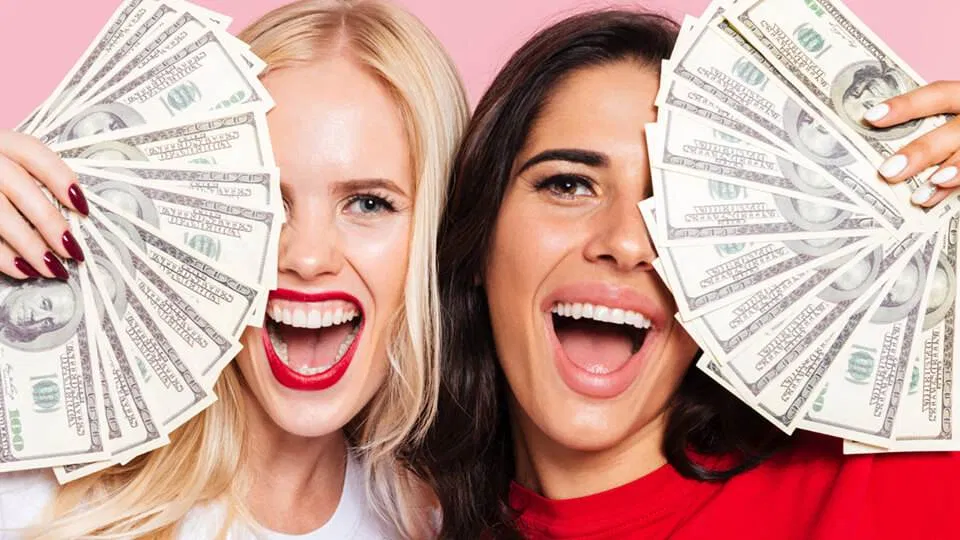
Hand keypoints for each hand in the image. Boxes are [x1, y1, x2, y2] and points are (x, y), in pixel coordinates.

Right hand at [0, 130, 87, 279]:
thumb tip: (75, 214)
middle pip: (18, 185)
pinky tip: (23, 271)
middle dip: (49, 221)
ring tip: (52, 269)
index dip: (61, 179)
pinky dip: (2, 257)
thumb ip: (33, 183)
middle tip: (72, 250)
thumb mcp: (9, 168)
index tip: (83, 209)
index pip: (33, 152)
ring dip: (29, 245)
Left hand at [864, 80, 959, 206]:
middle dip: (921, 151)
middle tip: (888, 171)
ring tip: (918, 196)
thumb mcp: (950, 119)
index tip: (871, 117)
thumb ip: (927, 128)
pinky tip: (933, 200)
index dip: (906, 105)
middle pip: (955, 130)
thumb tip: (879, 149)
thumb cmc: (957, 130)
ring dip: (947, 175)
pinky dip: (958, 186)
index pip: (939, 93)